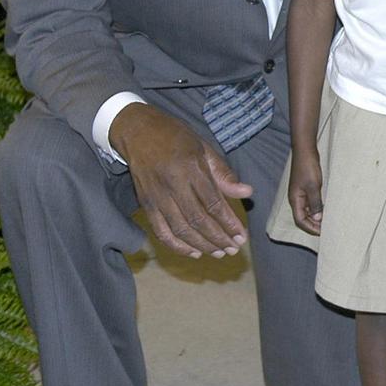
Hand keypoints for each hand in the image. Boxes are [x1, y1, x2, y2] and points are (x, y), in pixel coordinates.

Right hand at [110, 103, 251, 258]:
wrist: (138, 132)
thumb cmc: (176, 138)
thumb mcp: (204, 148)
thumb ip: (223, 173)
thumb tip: (247, 192)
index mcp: (190, 168)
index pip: (213, 202)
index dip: (228, 222)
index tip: (241, 235)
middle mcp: (172, 185)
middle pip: (197, 220)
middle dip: (218, 238)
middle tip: (234, 249)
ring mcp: (157, 197)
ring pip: (180, 229)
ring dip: (202, 245)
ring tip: (219, 253)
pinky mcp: (145, 205)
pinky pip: (161, 231)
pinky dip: (177, 245)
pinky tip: (193, 252)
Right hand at [288, 149, 324, 234]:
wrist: (305, 150)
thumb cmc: (308, 167)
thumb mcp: (313, 186)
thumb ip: (315, 203)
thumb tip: (317, 219)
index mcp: (295, 200)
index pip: (300, 220)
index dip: (310, 228)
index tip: (322, 232)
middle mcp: (296, 198)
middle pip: (302, 217)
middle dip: (313, 225)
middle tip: (326, 229)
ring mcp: (300, 193)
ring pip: (307, 210)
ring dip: (315, 217)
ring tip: (327, 221)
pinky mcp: (306, 187)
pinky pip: (310, 202)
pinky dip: (317, 208)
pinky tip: (325, 209)